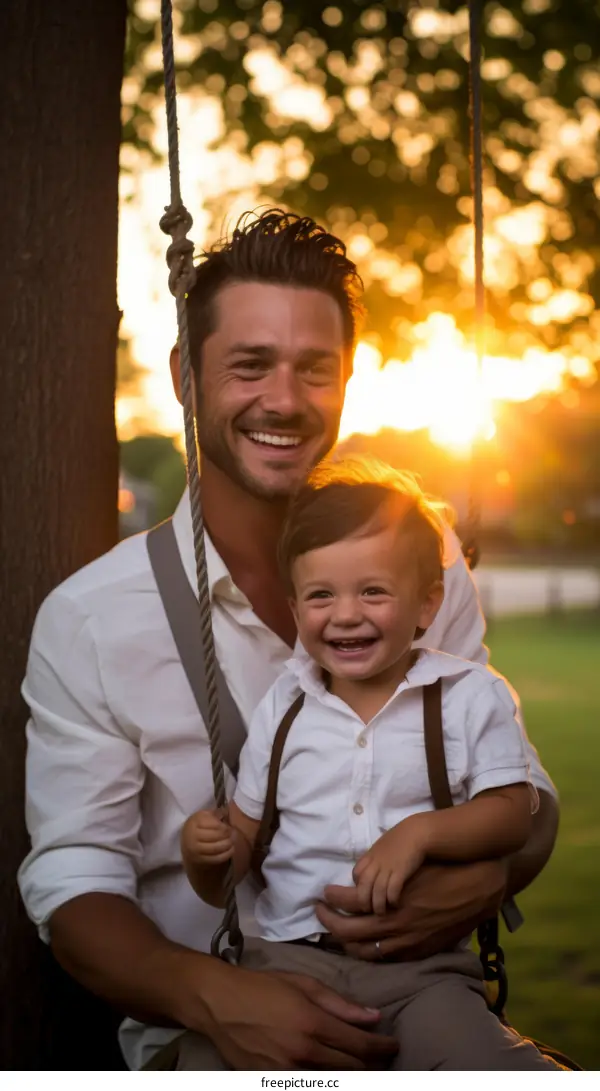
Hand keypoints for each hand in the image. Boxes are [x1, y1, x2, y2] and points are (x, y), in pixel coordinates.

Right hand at [178, 957, 397, 1069]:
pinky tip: (328, 1072)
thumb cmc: (262, 986)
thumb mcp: (303, 984)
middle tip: (381, 1058)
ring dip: (350, 1075)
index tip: (393, 1045)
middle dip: (371, 1064)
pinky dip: (322, 1080)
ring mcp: (286, 1073)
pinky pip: (306, 1086)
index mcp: (312, 1024)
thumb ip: (340, 1003)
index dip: (382, 1047)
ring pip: (332, 1082)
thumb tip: (373, 1017)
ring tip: (360, 1067)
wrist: (218, 1003)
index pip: (360, 1045)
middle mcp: (302, 1053)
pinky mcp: (270, 1083)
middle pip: (351, 1070)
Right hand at [181, 808, 232, 866]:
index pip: (213, 824)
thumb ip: (215, 813)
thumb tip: (227, 811)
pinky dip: (226, 854)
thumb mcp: (204, 816)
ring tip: (233, 840)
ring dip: (228, 844)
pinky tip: (231, 849)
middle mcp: (192, 836)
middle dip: (228, 835)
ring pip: (216, 848)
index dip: (224, 826)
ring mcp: (195, 850)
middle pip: (215, 836)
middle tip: (234, 833)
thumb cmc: (199, 826)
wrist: (187, 843)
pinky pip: (216, 859)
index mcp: (194, 822)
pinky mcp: (199, 860)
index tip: (229, 826)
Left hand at [316, 858, 507, 961]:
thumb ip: (383, 874)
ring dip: (345, 942)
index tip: (324, 893)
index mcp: (389, 898)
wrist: (480, 887)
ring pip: (362, 951)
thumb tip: (357, 876)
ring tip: (337, 930)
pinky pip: (384, 958)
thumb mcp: (410, 866)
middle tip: (320, 911)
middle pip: (347, 931)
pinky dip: (368, 952)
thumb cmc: (443, 868)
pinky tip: (363, 943)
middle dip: (328, 921)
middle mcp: (394, 923)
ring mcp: (406, 942)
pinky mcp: (418, 951)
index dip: (330, 898)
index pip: (347, 902)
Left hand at [352, 817, 429, 914]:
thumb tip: (372, 869)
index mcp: (369, 857)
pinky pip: (392, 890)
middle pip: (362, 887)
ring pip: (376, 892)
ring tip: (381, 913)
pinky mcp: (400, 872)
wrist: (417, 832)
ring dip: (377, 905)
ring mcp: (386, 868)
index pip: (356, 874)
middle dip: (363, 902)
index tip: (364, 892)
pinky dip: (391, 899)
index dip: (358, 886)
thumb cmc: (401, 838)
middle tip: (368, 911)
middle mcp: (375, 864)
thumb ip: (375, 859)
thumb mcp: (382, 846)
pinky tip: (395, 904)